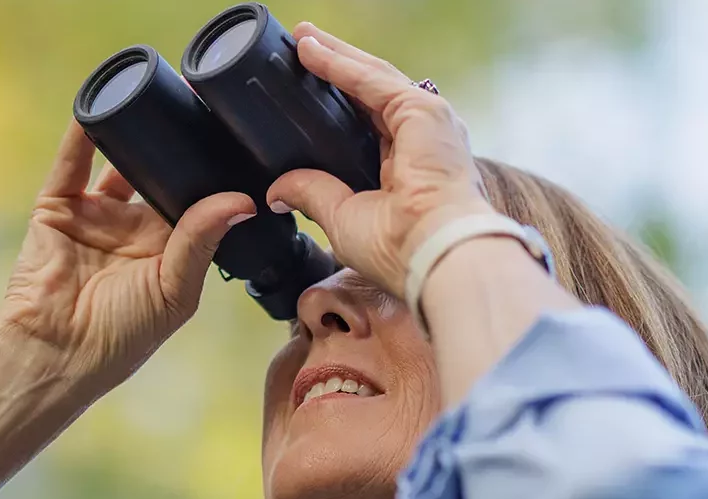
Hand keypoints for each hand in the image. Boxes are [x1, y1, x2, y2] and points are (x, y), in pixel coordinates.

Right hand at [0, 121, 254, 398]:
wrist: (56, 352)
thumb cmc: (121, 337)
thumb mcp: (174, 290)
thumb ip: (202, 241)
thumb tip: (242, 201)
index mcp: (169, 251)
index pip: (197, 201)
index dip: (215, 173)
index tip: (240, 139)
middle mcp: (134, 229)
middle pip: (160, 173)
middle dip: (179, 142)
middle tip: (205, 101)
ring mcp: (95, 215)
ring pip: (119, 161)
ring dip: (135, 129)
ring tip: (161, 88)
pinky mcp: (58, 207)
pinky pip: (72, 162)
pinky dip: (84, 133)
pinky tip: (104, 102)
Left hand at [265, 24, 493, 299]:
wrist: (430, 252)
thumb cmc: (398, 249)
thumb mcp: (341, 218)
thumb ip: (312, 194)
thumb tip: (277, 191)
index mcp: (407, 172)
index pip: (368, 127)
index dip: (338, 107)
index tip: (309, 94)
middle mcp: (421, 143)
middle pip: (370, 95)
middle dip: (336, 68)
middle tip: (302, 46)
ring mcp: (426, 123)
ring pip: (372, 78)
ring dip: (336, 56)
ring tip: (302, 37)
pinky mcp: (422, 110)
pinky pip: (371, 80)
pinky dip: (340, 64)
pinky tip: (311, 51)